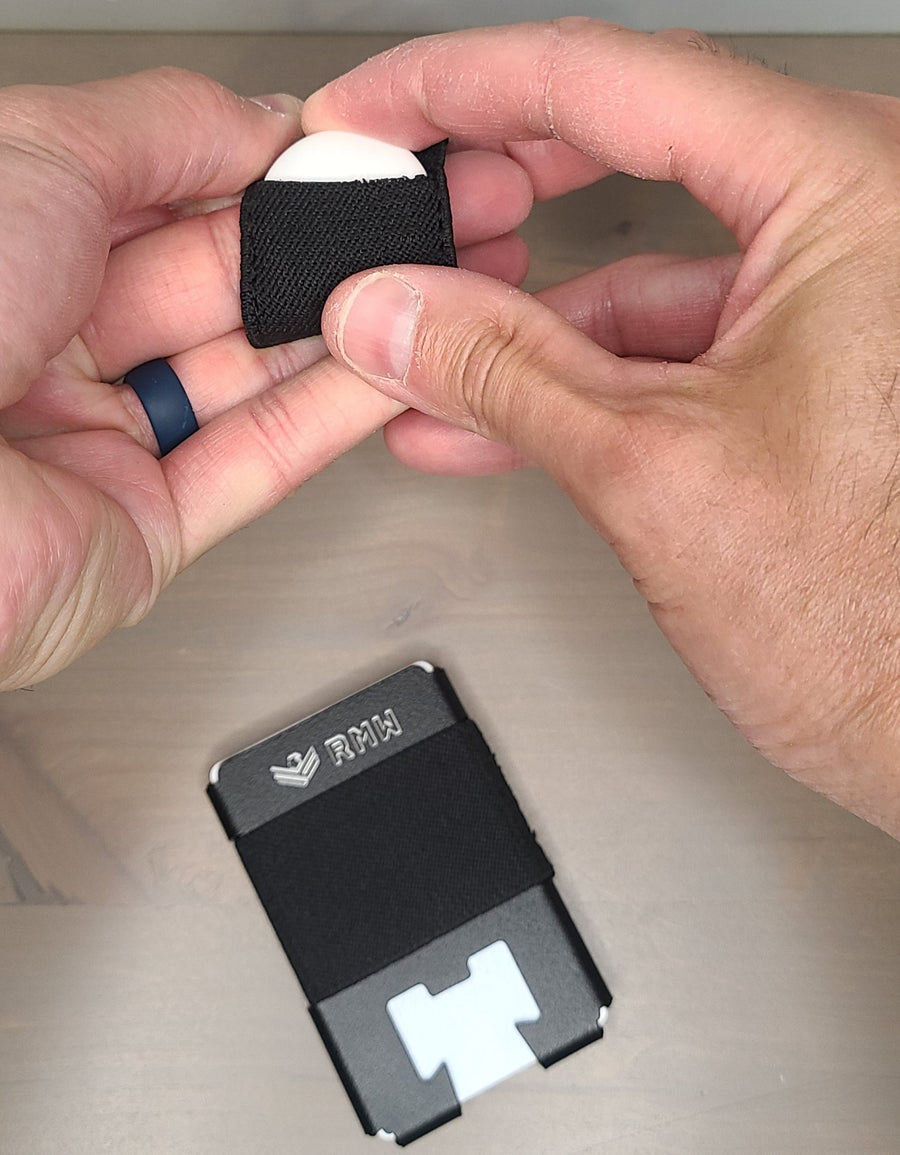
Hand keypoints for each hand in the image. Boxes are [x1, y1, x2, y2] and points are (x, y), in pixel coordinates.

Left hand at [0, 68, 531, 689]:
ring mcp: (102, 440)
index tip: (365, 158)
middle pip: (226, 287)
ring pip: (251, 377)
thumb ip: (169, 129)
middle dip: (333, 249)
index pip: (178, 200)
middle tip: (421, 216)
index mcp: (19, 244)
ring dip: (347, 327)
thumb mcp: (43, 155)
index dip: (280, 175)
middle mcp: (55, 342)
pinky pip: (253, 462)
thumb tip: (266, 122)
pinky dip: (330, 416)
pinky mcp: (143, 529)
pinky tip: (390, 365)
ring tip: (427, 281)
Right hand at [303, 19, 899, 835]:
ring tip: (414, 341)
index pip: (610, 80)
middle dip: (488, 188)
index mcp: (854, 193)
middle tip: (392, 200)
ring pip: (640, 261)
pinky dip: (574, 370)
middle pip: (627, 144)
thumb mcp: (652, 471)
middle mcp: (862, 220)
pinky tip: (486, 406)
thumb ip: (501, 371)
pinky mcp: (811, 364)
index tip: (374, 107)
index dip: (459, 88)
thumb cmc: (882, 626)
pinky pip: (668, 338)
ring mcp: (839, 294)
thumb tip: (394, 312)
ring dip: (518, 312)